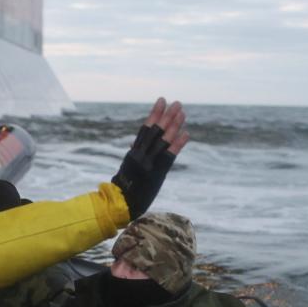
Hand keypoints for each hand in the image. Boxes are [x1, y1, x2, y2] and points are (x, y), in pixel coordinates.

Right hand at [111, 97, 188, 218]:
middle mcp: (140, 155)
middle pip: (155, 131)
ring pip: (163, 140)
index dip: (154, 114)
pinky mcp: (156, 173)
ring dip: (174, 126)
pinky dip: (178, 144)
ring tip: (183, 113)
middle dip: (167, 116)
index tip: (161, 101)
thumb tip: (134, 143)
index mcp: (134, 153)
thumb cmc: (123, 190)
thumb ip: (134, 156)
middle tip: (177, 103)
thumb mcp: (128, 169)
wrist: (121, 205)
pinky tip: (186, 133)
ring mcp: (148, 163)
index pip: (145, 129)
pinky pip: (168, 156)